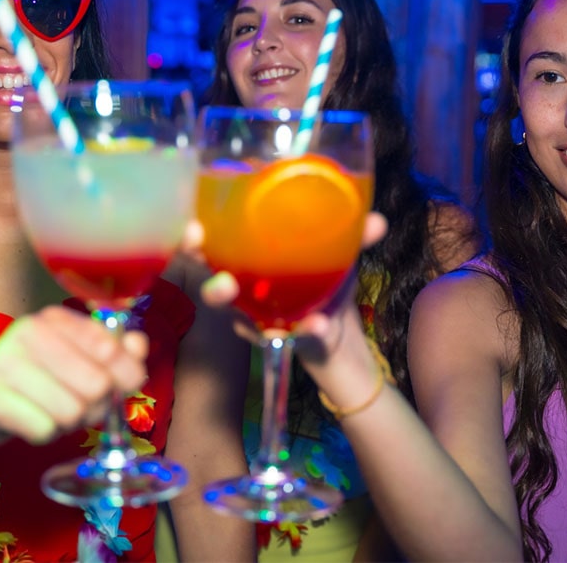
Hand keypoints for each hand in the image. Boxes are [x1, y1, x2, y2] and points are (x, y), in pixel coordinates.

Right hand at [0, 306, 148, 445]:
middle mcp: (28, 331)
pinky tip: (27, 420)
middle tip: (76, 406)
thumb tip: (138, 344)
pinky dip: (42, 434)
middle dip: (93, 406)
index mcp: (56, 319)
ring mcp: (4, 360)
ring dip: (66, 423)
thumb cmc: (36, 382)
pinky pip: (43, 430)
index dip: (126, 376)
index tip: (118, 387)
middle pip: (96, 385)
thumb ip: (115, 353)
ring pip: (71, 411)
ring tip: (48, 411)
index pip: (111, 348)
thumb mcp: (78, 361)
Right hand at [198, 212, 387, 387]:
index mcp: (252, 264)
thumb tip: (377, 220)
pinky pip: (285, 339)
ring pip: (231, 313)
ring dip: (222, 294)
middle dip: (197, 262)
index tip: (190, 223)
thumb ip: (353, 238)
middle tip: (200, 250)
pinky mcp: (283, 345)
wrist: (343, 345)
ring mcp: (258, 321)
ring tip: (229, 286)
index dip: (193, 235)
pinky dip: (305, 331)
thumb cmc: (328, 291)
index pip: (213, 244)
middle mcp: (246, 294)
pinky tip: (317, 326)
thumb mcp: (338, 259)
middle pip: (207, 278)